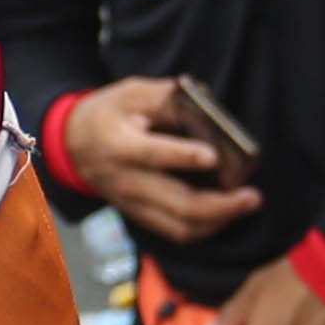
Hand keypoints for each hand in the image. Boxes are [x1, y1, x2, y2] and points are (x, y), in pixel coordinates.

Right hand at [49, 77, 255, 244]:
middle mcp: (127, 181)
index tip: (212, 156)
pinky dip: (205, 228)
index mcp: (120, 145)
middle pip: (176, 203)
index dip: (182, 156)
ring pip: (179, 226)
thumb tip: (207, 104)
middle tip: (252, 196)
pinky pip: (175, 232)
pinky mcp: (140, 215)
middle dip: (219, 205)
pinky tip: (226, 214)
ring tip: (246, 204)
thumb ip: (167, 97)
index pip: (152, 155)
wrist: (72, 145)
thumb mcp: (130, 93)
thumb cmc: (108, 114)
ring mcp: (133, 204)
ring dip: (218, 221)